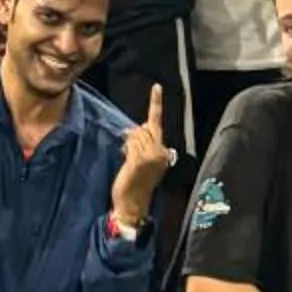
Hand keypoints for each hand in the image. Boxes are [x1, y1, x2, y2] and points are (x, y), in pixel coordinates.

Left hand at [110, 85, 173, 226]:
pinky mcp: (140, 158)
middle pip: (143, 127)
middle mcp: (161, 152)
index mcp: (164, 153)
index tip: (156, 87)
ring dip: (128, 144)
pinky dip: (126, 148)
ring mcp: (151, 155)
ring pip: (135, 135)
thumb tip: (134, 128)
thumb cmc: (135, 183)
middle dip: (134, 135)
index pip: (157, 123)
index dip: (156, 103)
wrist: (133, 204)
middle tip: (130, 153)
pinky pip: (130, 143)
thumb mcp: (143, 161)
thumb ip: (142, 143)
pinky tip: (128, 160)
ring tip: (130, 160)